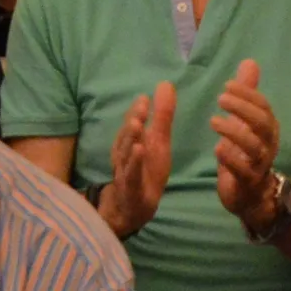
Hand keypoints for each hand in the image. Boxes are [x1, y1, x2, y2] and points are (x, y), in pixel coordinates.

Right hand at [96, 81, 175, 237]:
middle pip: (127, 135)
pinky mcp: (130, 188)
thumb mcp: (158, 142)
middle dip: (133, 120)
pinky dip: (134, 163)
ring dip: (131, 138)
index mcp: (131, 141)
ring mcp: (125, 171)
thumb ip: (162, 115)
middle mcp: (124, 153)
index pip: (133, 123)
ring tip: (138, 124)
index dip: (137, 111)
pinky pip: (130, 175)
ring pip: (126, 153)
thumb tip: (165, 83)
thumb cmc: (146, 169)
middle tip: (142, 106)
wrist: (134, 207)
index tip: (145, 98)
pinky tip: (139, 151)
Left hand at [209, 59, 283, 233]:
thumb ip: (247, 94)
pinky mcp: (248, 182)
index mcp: (268, 128)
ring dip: (234, 132)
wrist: (251, 195)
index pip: (263, 106)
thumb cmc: (245, 153)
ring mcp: (260, 164)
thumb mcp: (246, 121)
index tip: (227, 85)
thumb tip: (249, 62)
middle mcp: (268, 145)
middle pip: (263, 123)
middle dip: (243, 108)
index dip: (247, 94)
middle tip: (220, 98)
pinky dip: (231, 159)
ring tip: (213, 121)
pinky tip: (217, 149)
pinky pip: (244, 170)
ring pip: (254, 147)